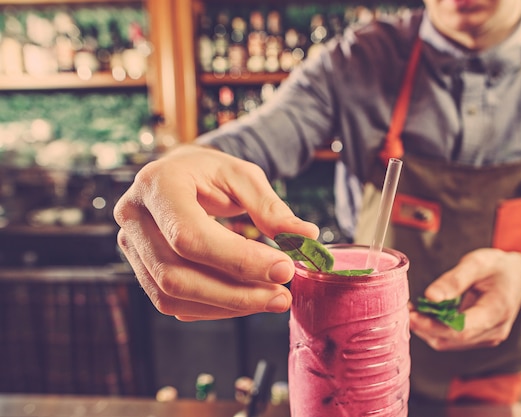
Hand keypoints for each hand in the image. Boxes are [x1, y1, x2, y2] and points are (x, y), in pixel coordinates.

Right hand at [114, 145, 318, 320]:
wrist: (178, 176)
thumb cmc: (210, 173)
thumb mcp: (243, 176)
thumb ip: (271, 207)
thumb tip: (306, 236)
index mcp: (157, 185)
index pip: (189, 235)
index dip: (237, 260)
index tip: (283, 269)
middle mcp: (134, 217)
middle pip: (176, 274)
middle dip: (235, 293)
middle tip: (282, 295)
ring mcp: (131, 247)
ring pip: (172, 296)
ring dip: (227, 306)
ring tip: (271, 299)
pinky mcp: (141, 269)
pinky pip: (173, 303)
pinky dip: (214, 308)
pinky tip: (247, 300)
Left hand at [409, 248, 520, 350]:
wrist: (519, 278)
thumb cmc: (500, 268)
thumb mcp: (478, 263)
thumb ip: (455, 280)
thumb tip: (431, 296)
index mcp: (497, 311)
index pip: (461, 329)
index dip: (433, 325)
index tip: (412, 315)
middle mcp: (493, 331)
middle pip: (452, 339)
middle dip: (425, 327)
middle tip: (406, 309)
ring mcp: (487, 337)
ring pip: (449, 343)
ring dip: (427, 329)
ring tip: (412, 309)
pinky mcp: (479, 337)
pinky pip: (452, 340)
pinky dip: (435, 329)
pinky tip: (425, 314)